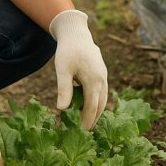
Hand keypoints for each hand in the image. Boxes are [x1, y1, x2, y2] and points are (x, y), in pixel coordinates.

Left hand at [49, 9, 108, 129]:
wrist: (76, 33)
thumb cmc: (67, 51)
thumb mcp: (62, 70)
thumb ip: (64, 89)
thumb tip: (62, 109)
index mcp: (93, 80)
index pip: (92, 106)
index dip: (87, 120)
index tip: (82, 132)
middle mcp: (102, 79)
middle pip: (101, 104)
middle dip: (94, 118)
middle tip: (86, 131)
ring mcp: (103, 75)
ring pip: (103, 97)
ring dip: (96, 110)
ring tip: (87, 121)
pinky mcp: (101, 72)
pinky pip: (101, 91)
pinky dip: (97, 100)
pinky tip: (87, 105)